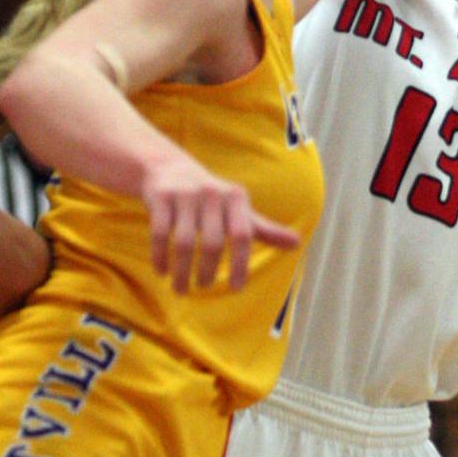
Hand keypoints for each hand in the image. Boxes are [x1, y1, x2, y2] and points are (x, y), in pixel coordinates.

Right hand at [141, 157, 300, 292]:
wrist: (169, 167)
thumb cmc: (212, 198)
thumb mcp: (239, 209)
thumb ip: (265, 229)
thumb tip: (298, 243)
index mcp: (235, 197)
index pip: (242, 235)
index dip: (240, 264)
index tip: (235, 288)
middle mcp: (212, 193)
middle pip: (212, 243)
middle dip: (207, 272)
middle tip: (204, 287)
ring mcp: (184, 194)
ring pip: (184, 242)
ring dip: (182, 272)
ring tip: (181, 289)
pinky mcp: (160, 197)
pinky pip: (159, 234)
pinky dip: (160, 257)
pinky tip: (162, 272)